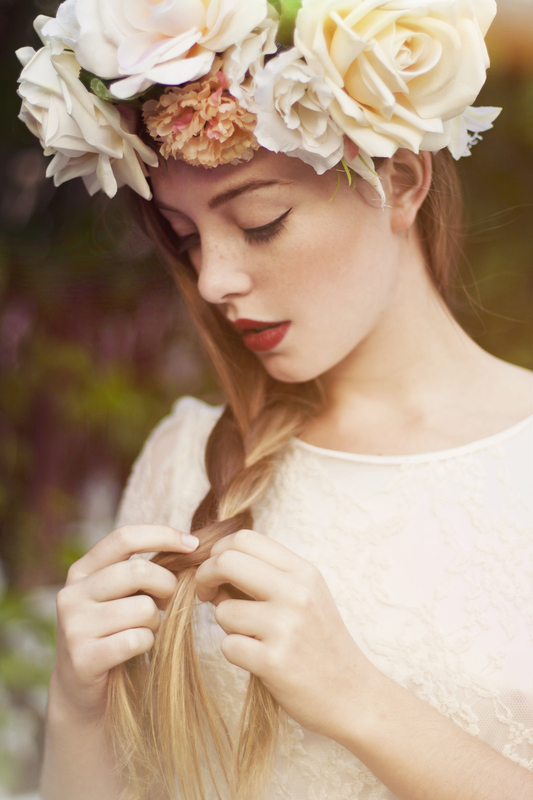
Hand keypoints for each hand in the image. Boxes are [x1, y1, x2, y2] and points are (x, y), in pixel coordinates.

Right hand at [51, 525, 198, 722]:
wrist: (82, 692)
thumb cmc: (113, 633)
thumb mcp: (119, 596)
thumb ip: (141, 573)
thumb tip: (190, 549)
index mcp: (81, 570)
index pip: (124, 537)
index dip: (162, 535)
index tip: (192, 544)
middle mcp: (72, 594)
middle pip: (138, 572)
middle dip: (167, 585)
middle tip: (170, 600)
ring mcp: (74, 626)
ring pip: (143, 609)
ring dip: (156, 621)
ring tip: (145, 630)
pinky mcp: (83, 658)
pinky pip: (138, 639)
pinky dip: (148, 643)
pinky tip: (136, 650)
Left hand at [195, 529, 370, 737]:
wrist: (351, 694)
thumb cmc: (320, 643)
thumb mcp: (306, 597)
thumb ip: (268, 576)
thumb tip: (216, 565)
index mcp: (303, 572)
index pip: (245, 539)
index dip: (219, 552)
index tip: (217, 572)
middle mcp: (296, 593)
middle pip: (226, 562)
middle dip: (205, 577)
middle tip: (208, 595)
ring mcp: (286, 627)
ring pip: (223, 611)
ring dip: (227, 626)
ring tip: (253, 638)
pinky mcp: (274, 661)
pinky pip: (228, 646)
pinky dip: (235, 653)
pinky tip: (258, 659)